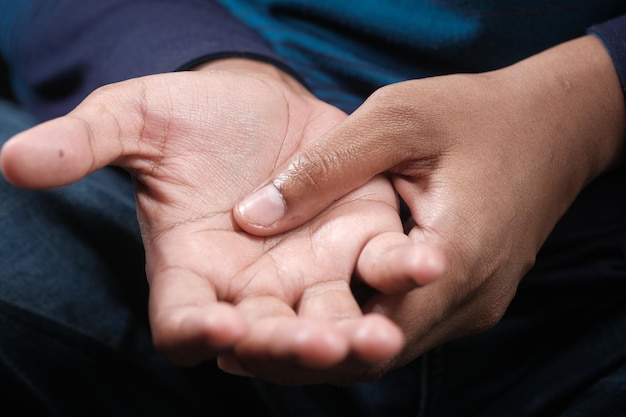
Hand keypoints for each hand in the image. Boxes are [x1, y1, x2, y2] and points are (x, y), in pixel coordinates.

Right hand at [0, 59, 443, 384]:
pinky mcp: (357, 246)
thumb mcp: (135, 120)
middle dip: (287, 345)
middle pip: (264, 338)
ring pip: (326, 320)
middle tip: (319, 345)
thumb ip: (85, 145)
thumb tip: (11, 159)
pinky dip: (400, 275)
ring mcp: (307, 274)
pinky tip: (424, 266)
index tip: (213, 326)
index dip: (194, 333)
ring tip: (375, 336)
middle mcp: (250, 289)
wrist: (260, 103)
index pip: (184, 323)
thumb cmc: (191, 117)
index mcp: (190, 272)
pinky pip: (379, 273)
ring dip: (352, 332)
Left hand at [232, 35, 625, 370]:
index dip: (305, 346)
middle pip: (377, 356)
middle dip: (306, 355)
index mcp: (456, 258)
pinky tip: (310, 311)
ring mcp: (472, 307)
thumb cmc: (476, 116)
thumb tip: (250, 216)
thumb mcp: (398, 119)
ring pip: (388, 349)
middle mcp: (468, 301)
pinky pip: (403, 328)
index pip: (375, 335)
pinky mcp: (467, 300)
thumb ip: (326, 167)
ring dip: (326, 346)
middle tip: (234, 348)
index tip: (241, 343)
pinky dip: (354, 325)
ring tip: (255, 335)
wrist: (553, 128)